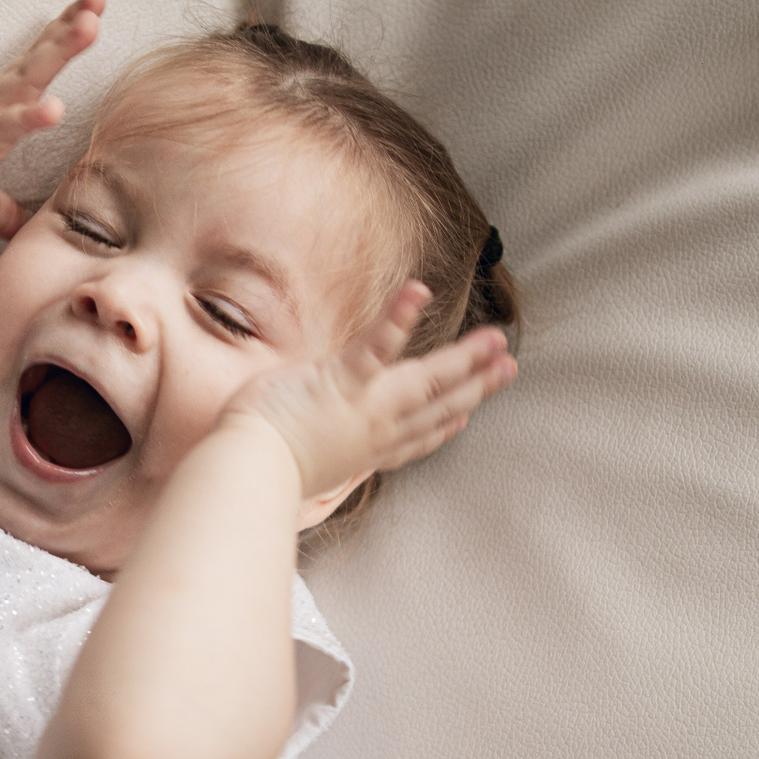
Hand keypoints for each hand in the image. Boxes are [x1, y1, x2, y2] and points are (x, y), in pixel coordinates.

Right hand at [0, 0, 103, 240]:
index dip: (63, 35)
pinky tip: (55, 108)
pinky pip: (4, 127)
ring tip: (89, 25)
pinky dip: (29, 117)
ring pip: (28, 78)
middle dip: (70, 25)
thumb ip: (3, 210)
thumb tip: (23, 229)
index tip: (91, 9)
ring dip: (59, 50)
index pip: (36, 65)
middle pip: (38, 57)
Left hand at [221, 282, 517, 498]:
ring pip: (427, 380)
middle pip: (437, 407)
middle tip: (509, 367)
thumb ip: (312, 450)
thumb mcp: (298, 460)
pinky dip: (399, 317)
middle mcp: (375, 431)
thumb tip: (307, 452)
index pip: (413, 440)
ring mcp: (366, 405)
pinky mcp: (345, 379)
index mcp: (364, 451)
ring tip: (496, 337)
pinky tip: (419, 290)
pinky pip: (379, 344)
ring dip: (465, 358)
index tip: (464, 418)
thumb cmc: (258, 465)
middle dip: (477, 386)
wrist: (249, 468)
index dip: (443, 428)